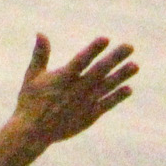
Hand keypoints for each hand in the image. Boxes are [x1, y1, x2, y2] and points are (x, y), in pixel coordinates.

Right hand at [13, 34, 136, 148]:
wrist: (33, 131)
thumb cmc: (30, 101)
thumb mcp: (32, 75)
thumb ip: (40, 55)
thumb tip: (41, 33)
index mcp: (62, 78)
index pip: (81, 60)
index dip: (93, 49)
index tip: (106, 39)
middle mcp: (76, 89)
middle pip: (99, 70)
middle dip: (115, 58)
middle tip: (130, 46)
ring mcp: (84, 103)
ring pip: (107, 86)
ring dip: (121, 76)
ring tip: (135, 65)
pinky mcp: (89, 116)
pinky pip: (106, 104)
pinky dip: (117, 96)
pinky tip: (128, 88)